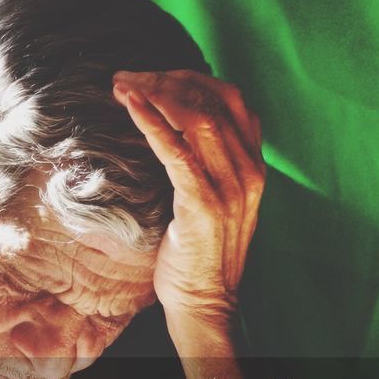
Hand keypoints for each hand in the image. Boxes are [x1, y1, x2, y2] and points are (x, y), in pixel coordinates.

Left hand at [111, 70, 264, 331]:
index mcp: (255, 167)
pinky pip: (175, 150)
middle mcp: (249, 171)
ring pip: (196, 117)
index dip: (191, 78)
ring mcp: (230, 188)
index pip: (231, 99)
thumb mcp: (214, 204)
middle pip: (212, 100)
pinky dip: (150, 120)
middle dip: (166, 80)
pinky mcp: (203, 204)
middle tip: (128, 75)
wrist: (206, 303)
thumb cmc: (200, 256)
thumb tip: (175, 132)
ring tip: (123, 84)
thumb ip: (209, 168)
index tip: (153, 76)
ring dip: (154, 93)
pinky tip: (128, 104)